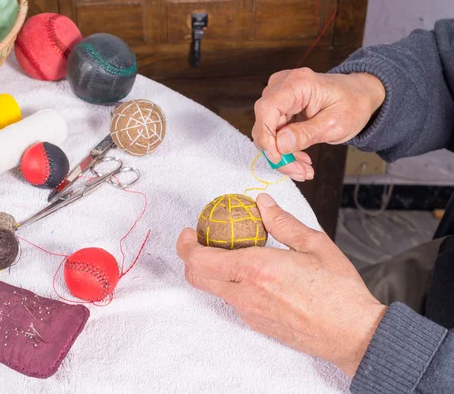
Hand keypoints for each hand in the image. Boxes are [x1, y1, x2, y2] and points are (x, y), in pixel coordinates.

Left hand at [176, 193, 386, 375]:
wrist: (353, 334)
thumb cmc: (338, 290)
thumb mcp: (313, 245)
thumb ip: (282, 222)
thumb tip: (262, 203)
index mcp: (255, 269)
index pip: (199, 259)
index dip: (186, 244)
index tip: (189, 231)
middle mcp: (244, 293)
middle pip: (196, 277)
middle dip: (190, 257)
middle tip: (201, 240)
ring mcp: (248, 312)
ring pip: (212, 290)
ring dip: (211, 270)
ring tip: (231, 253)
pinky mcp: (256, 324)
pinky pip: (231, 301)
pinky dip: (229, 283)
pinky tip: (251, 273)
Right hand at [252, 68, 385, 180]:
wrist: (358, 95)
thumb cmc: (352, 104)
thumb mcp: (335, 124)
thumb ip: (306, 134)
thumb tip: (279, 145)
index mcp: (298, 83)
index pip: (267, 108)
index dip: (267, 136)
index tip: (278, 158)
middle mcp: (282, 85)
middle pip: (265, 123)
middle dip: (278, 152)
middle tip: (299, 171)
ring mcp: (278, 95)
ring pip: (267, 132)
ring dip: (282, 154)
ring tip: (303, 168)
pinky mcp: (278, 106)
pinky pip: (273, 132)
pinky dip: (284, 148)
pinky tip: (300, 158)